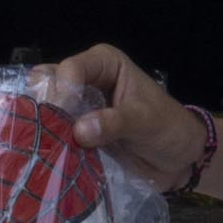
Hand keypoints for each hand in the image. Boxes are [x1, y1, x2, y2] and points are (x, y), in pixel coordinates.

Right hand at [48, 45, 205, 188]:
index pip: (71, 68)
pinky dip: (49, 144)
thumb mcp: (146, 121)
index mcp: (104, 64)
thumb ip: (115, 122)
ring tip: (45, 146)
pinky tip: (48, 156)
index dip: (63, 91)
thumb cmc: (169, 127)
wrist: (178, 158)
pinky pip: (53, 134)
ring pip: (45, 109)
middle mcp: (85, 80)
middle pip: (49, 85)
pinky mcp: (75, 132)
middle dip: (46, 108)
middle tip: (48, 131)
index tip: (64, 117)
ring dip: (44, 128)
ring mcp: (77, 108)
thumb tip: (80, 130)